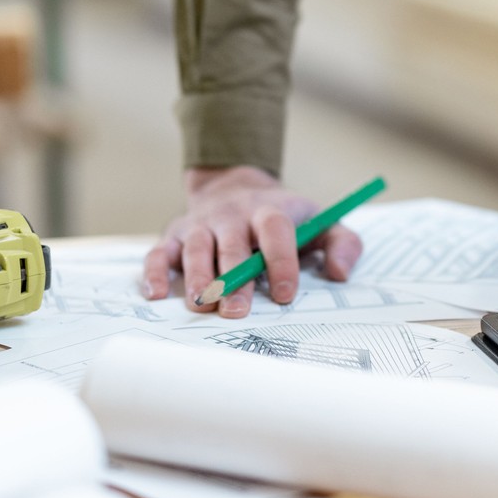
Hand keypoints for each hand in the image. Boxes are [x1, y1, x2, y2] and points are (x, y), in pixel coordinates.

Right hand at [141, 167, 362, 318]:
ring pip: (196, 249)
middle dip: (234, 279)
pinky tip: (157, 294)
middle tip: (237, 311)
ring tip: (202, 306)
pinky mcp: (175, 235)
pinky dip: (155, 272)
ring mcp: (201, 224)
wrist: (235, 185)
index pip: (275, 230)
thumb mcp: (322, 222)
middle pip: (233, 245)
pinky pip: (160, 252)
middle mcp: (232, 216)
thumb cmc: (284, 218)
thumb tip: (338, 273)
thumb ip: (343, 244)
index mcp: (270, 210)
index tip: (284, 293)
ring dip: (198, 278)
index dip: (280, 261)